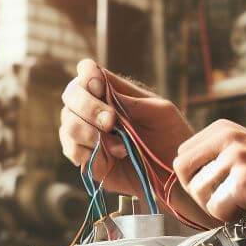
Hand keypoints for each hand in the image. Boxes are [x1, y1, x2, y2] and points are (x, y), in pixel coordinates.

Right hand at [59, 59, 194, 197]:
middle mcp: (95, 110)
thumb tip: (101, 86)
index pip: (86, 72)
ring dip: (88, 132)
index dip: (87, 75)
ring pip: (68, 124)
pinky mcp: (89, 160)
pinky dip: (87, 153)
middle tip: (110, 122)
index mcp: (112, 92)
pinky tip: (110, 159)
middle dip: (87, 107)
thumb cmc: (172, 135)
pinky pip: (73, 151)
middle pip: (71, 96)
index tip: (99, 87)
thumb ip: (129, 99)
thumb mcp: (159, 111)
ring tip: (119, 147)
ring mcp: (88, 135)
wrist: (177, 172)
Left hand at [173, 120, 245, 224]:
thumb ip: (216, 158)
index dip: (196, 179)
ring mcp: (235, 159)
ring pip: (200, 196)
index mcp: (223, 129)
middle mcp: (226, 138)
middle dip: (201, 194)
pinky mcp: (243, 182)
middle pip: (184, 175)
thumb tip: (180, 179)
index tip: (219, 188)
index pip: (182, 158)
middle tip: (229, 201)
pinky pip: (217, 210)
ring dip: (220, 208)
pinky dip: (233, 218)